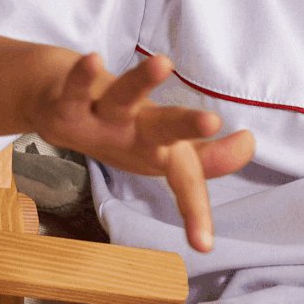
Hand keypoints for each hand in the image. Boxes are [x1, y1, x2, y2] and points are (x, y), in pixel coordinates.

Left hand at [30, 53, 253, 253]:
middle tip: (213, 120)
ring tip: (163, 63)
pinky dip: (82, 74)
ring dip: (141, 81)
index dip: (196, 211)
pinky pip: (75, 87)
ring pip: (123, 98)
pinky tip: (94, 58)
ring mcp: (98, 119)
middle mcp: (130, 137)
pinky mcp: (67, 103)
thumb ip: (207, 156)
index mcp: (158, 152)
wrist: (55, 111)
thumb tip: (248, 144)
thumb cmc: (119, 133)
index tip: (205, 244)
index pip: (186, 179)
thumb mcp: (164, 150)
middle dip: (187, 125)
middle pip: (163, 129)